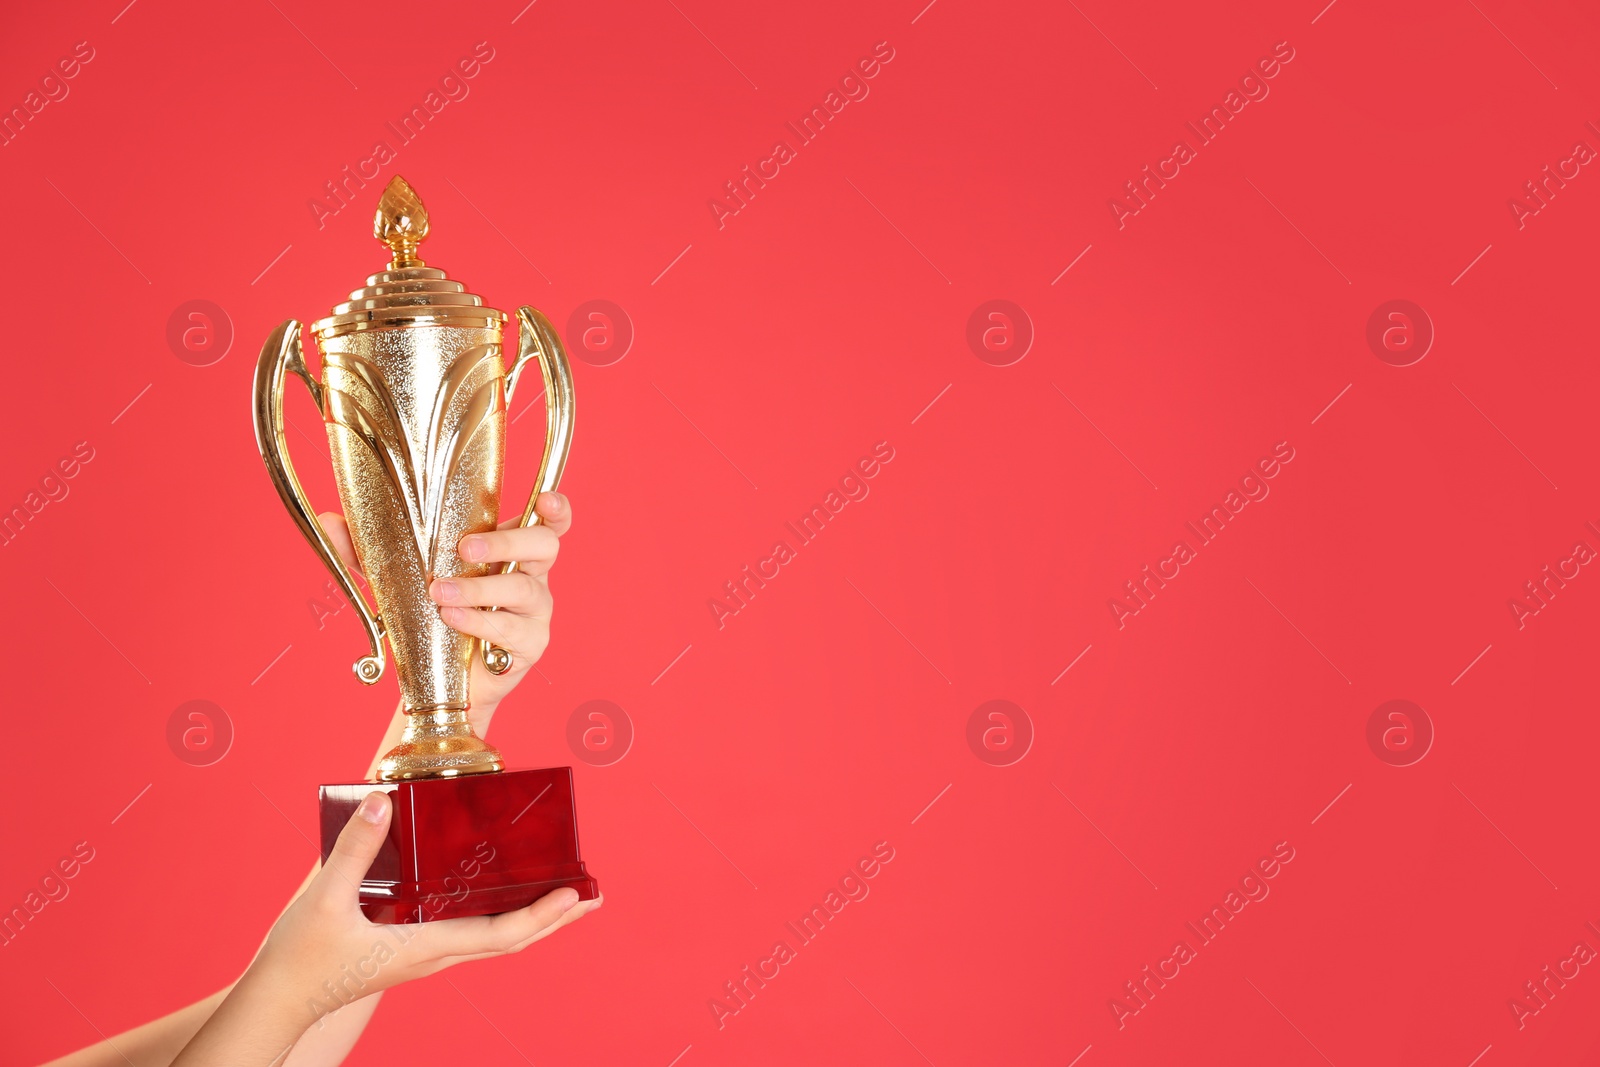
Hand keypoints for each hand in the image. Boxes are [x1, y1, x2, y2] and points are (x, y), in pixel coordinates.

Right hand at [183, 792, 599, 1062]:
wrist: (275, 1002)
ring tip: (565, 895)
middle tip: (595, 895)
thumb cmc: (299, 958)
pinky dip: (501, 918)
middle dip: (556, 918)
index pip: (501, 935)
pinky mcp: (413, 951)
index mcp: (425, 946)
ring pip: (494, 940)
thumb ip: (356, 849)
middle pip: (511, 940)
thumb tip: (382, 801)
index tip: (576, 893)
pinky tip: (502, 899)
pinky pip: (472, 935)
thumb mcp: (325, 898)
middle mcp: (435, 955)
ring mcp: (426, 956)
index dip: (542, 914)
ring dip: (533, 918)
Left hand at [319, 491, 571, 723]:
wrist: (434, 681)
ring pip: (524, 588)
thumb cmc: (428, 618)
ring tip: (439, 595)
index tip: (544, 499)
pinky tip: (452, 620)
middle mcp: (532, 576)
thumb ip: (366, 550)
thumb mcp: (396, 579)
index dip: (556, 508)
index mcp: (510, 550)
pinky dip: (480, 622)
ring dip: (479, 589)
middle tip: (463, 549)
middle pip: (544, 545)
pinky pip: (513, 629)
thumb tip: (331, 520)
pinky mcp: (531, 645)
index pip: (549, 522)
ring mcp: (536, 612)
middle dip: (506, 542)